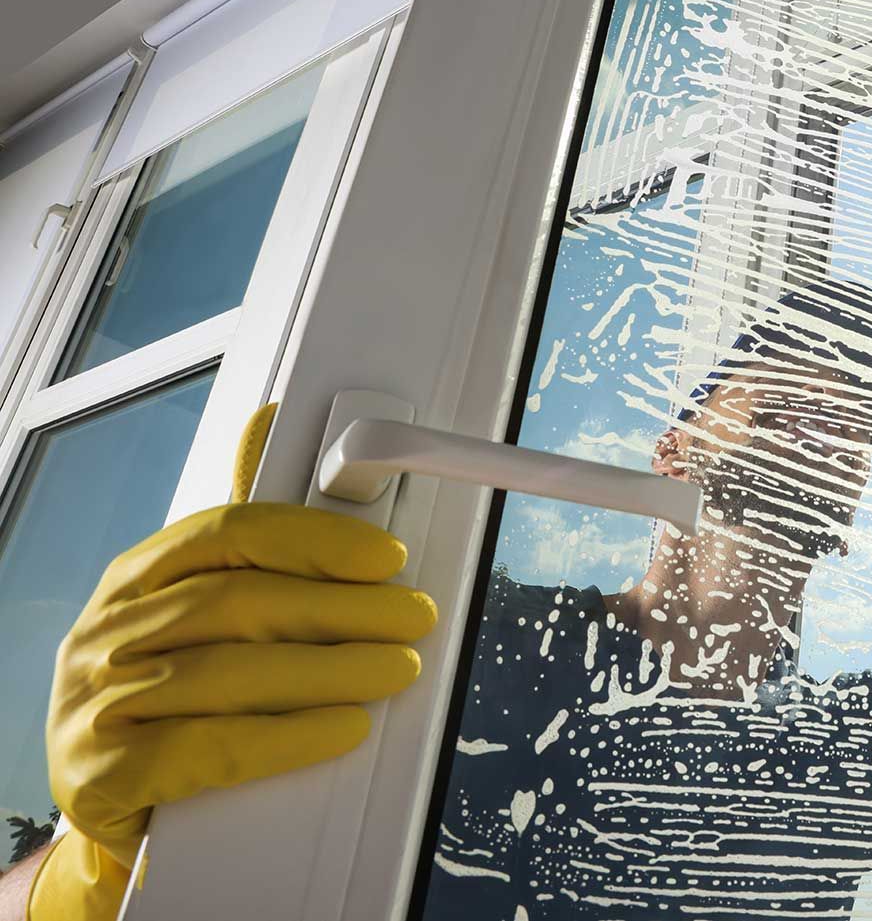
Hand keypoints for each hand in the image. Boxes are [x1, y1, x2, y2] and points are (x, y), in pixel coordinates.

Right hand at [29, 406, 434, 918]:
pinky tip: (344, 728)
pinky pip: (209, 749)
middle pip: (238, 602)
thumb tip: (274, 427)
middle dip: (343, 608)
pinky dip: (289, 737)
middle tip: (414, 618)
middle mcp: (106, 633)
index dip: (316, 539)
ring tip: (399, 670)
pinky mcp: (102, 774)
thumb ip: (249, 550)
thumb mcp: (196, 620)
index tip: (388, 556)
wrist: (106, 805)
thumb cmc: (168, 699)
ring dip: (331, 670)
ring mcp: (95, 703)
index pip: (228, 534)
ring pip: (228, 673)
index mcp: (134, 580)